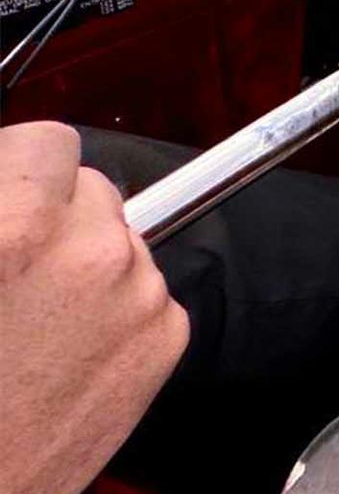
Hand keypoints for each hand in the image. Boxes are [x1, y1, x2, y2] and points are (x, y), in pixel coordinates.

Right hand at [0, 122, 186, 493]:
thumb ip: (0, 204)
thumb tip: (16, 172)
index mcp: (19, 229)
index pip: (52, 143)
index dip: (25, 168)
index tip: (14, 188)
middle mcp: (92, 253)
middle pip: (95, 190)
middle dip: (59, 217)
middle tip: (19, 266)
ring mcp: (139, 295)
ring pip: (122, 241)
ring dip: (88, 264)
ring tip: (35, 321)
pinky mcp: (167, 337)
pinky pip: (147, 291)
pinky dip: (116, 310)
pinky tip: (67, 351)